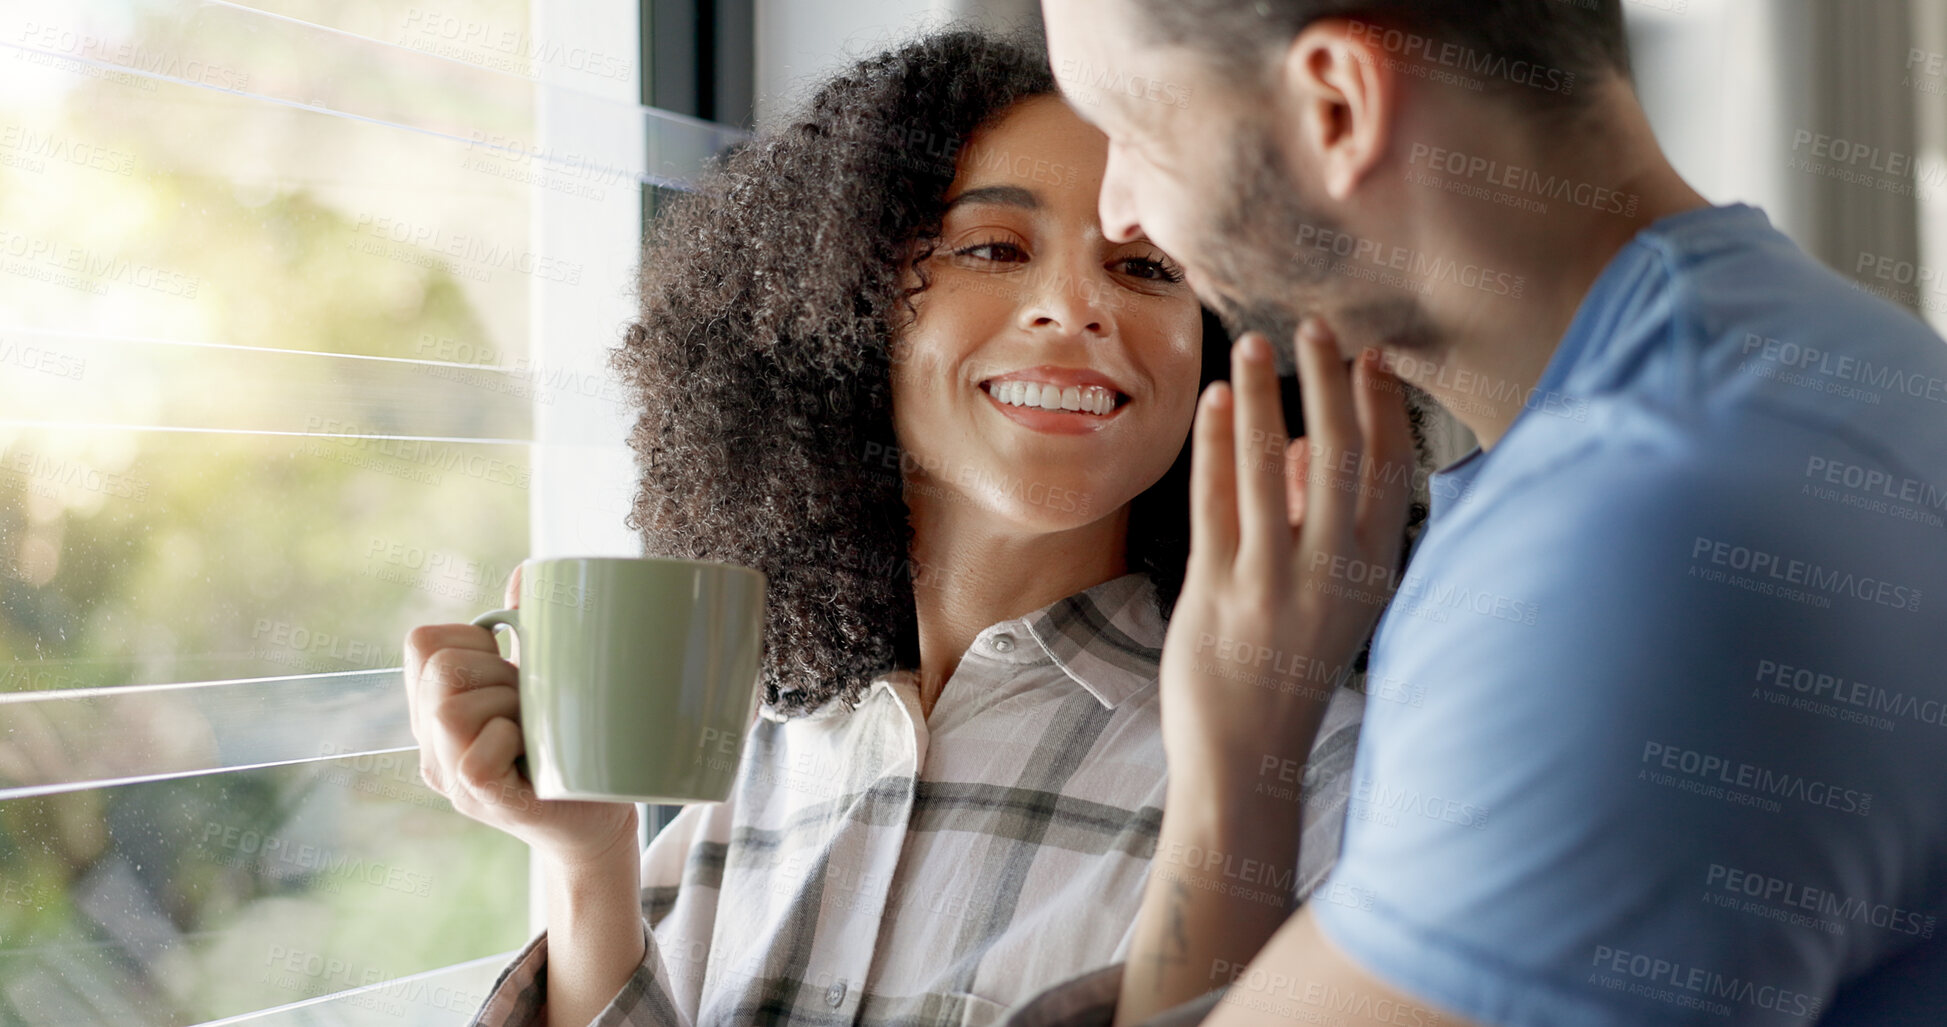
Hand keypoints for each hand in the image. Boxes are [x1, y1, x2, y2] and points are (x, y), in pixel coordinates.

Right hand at [403, 562, 637, 868]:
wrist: (600, 818)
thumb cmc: (574, 745)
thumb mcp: (545, 680)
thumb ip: (528, 630)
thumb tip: (526, 573)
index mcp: (439, 706)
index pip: (422, 641)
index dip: (473, 639)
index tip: (510, 667)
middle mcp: (431, 742)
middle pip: (439, 667)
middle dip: (498, 671)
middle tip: (530, 705)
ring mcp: (448, 774)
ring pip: (450, 708)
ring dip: (508, 705)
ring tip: (533, 730)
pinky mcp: (476, 798)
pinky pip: (475, 754)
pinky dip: (513, 741)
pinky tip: (534, 755)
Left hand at [1157, 320, 1414, 771]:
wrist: (1247, 759)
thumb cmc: (1289, 669)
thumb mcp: (1332, 598)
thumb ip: (1321, 522)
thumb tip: (1294, 443)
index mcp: (1374, 572)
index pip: (1390, 470)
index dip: (1382, 406)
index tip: (1369, 354)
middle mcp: (1333, 573)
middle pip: (1337, 454)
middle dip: (1326, 381)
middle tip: (1314, 325)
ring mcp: (1274, 582)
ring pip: (1269, 466)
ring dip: (1261, 396)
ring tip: (1251, 343)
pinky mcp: (1219, 591)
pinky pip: (1216, 500)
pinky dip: (1213, 443)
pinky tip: (1209, 400)